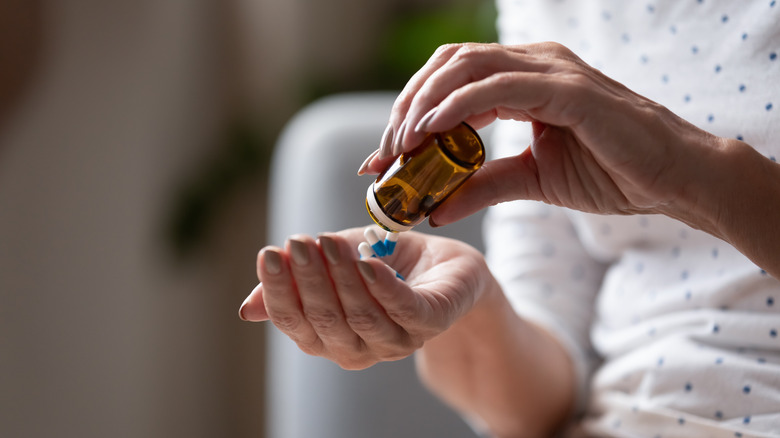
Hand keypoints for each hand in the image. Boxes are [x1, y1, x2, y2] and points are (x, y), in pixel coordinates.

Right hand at [239, 227, 489, 369]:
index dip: (279, 291)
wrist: (444, 265)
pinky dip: (382, 288)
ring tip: (328, 242)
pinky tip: (367, 263)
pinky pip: (403, 310)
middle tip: (299, 242)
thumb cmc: (385, 264)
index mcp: (330, 337)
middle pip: (325, 321)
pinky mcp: (430, 322)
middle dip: (309, 280)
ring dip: (341, 278)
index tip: (269, 253)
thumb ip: (297, 281)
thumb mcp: (334, 266)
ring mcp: (397, 339)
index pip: (295, 322)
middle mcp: (360, 347)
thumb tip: (248, 309)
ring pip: (361, 316)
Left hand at [358, 42, 724, 227]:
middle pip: (446, 67)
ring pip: (464, 68)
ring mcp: (550, 70)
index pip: (449, 82)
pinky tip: (429, 133)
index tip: (382, 159)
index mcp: (523, 79)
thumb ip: (482, 187)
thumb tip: (434, 209)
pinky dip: (455, 107)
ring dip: (423, 106)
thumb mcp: (531, 182)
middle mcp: (533, 63)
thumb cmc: (610, 173)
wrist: (672, 180)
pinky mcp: (567, 89)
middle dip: (406, 108)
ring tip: (398, 147)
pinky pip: (496, 87)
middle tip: (383, 155)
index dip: (409, 114)